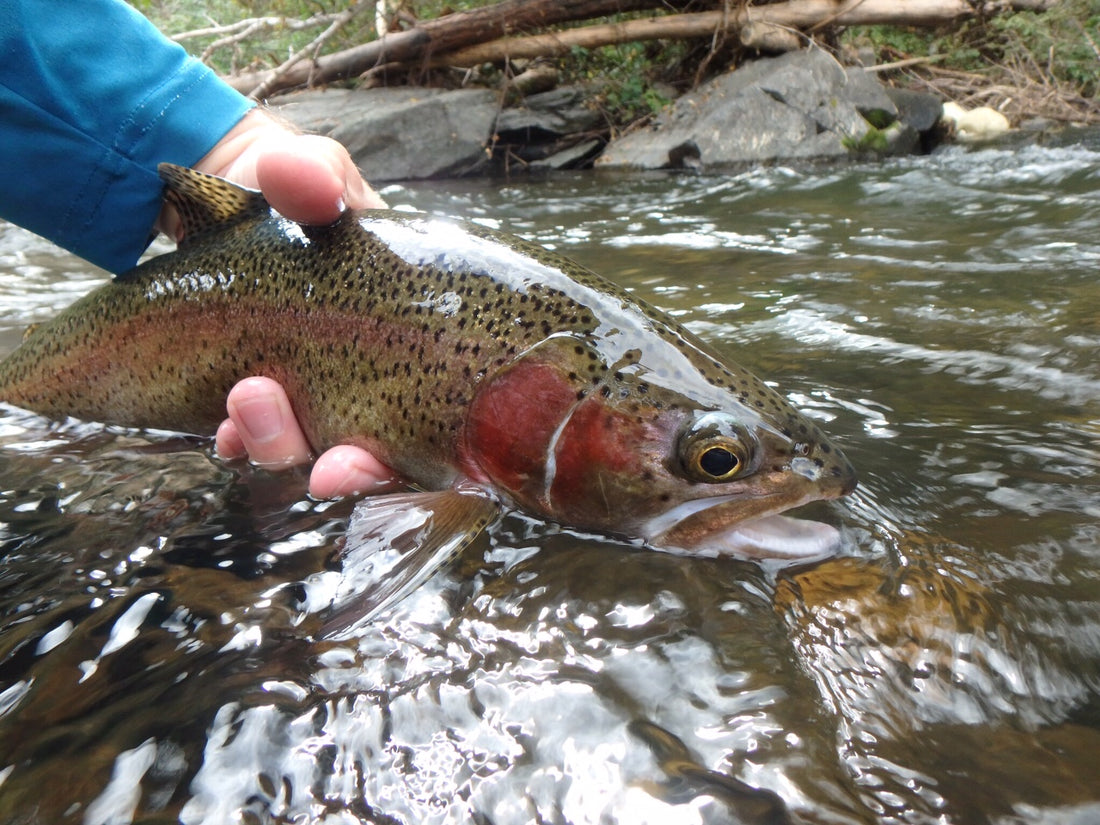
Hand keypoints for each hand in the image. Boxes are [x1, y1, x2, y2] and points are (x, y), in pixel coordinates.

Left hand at [172, 110, 395, 498]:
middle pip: (375, 455)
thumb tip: (306, 179)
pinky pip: (254, 441)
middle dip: (351, 471)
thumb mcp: (309, 172)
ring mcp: (312, 394)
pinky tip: (222, 429)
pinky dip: (239, 441)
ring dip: (282, 443)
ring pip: (307, 452)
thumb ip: (312, 174)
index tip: (375, 459)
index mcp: (407, 334)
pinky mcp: (260, 397)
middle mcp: (368, 379)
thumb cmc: (294, 191)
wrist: (226, 200)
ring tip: (249, 399)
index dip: (411, 453)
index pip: (434, 417)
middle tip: (327, 468)